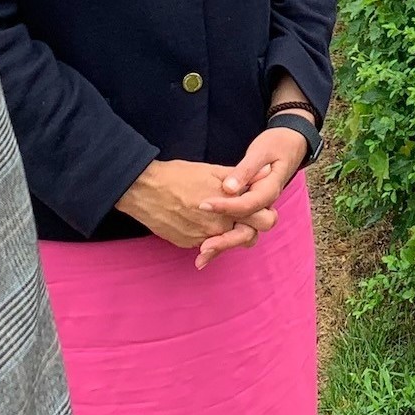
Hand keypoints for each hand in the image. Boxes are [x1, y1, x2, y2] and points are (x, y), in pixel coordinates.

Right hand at [118, 159, 275, 261]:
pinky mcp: (190, 245)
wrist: (145, 190)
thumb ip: (243, 176)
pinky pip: (208, 245)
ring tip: (224, 218)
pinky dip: (209, 236)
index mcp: (230, 207)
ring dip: (231, 234)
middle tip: (247, 216)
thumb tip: (268, 170)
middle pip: (251, 238)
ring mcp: (204, 239)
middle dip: (252, 228)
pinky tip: (201, 221)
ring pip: (229, 244)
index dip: (265, 212)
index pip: (264, 219)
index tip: (260, 204)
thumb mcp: (213, 170)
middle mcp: (219, 228)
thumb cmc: (179, 176)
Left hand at [194, 127, 307, 268]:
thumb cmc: (276, 145)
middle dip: (225, 240)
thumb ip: (245, 171)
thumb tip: (228, 188)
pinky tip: (202, 251)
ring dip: (222, 247)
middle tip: (204, 246)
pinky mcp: (250, 214)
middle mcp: (265, 207)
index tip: (203, 205)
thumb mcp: (261, 153)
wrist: (290, 146)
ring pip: (242, 237)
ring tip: (200, 256)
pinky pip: (237, 233)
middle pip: (248, 231)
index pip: (246, 205)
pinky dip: (222, 243)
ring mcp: (258, 212)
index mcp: (269, 191)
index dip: (225, 207)